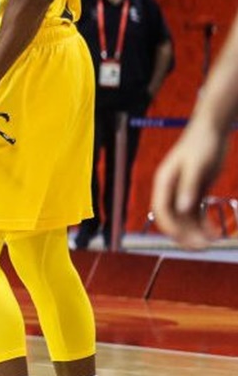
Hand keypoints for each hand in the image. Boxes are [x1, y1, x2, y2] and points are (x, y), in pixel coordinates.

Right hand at [150, 120, 227, 249]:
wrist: (212, 129)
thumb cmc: (203, 144)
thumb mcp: (197, 165)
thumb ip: (189, 186)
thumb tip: (182, 209)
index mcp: (163, 182)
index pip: (161, 211)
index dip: (171, 228)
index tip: (187, 240)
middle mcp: (169, 189)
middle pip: (172, 218)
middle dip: (185, 234)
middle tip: (204, 246)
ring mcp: (181, 191)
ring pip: (183, 219)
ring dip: (195, 232)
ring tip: (212, 241)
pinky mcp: (194, 191)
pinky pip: (195, 214)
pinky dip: (203, 224)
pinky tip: (214, 232)